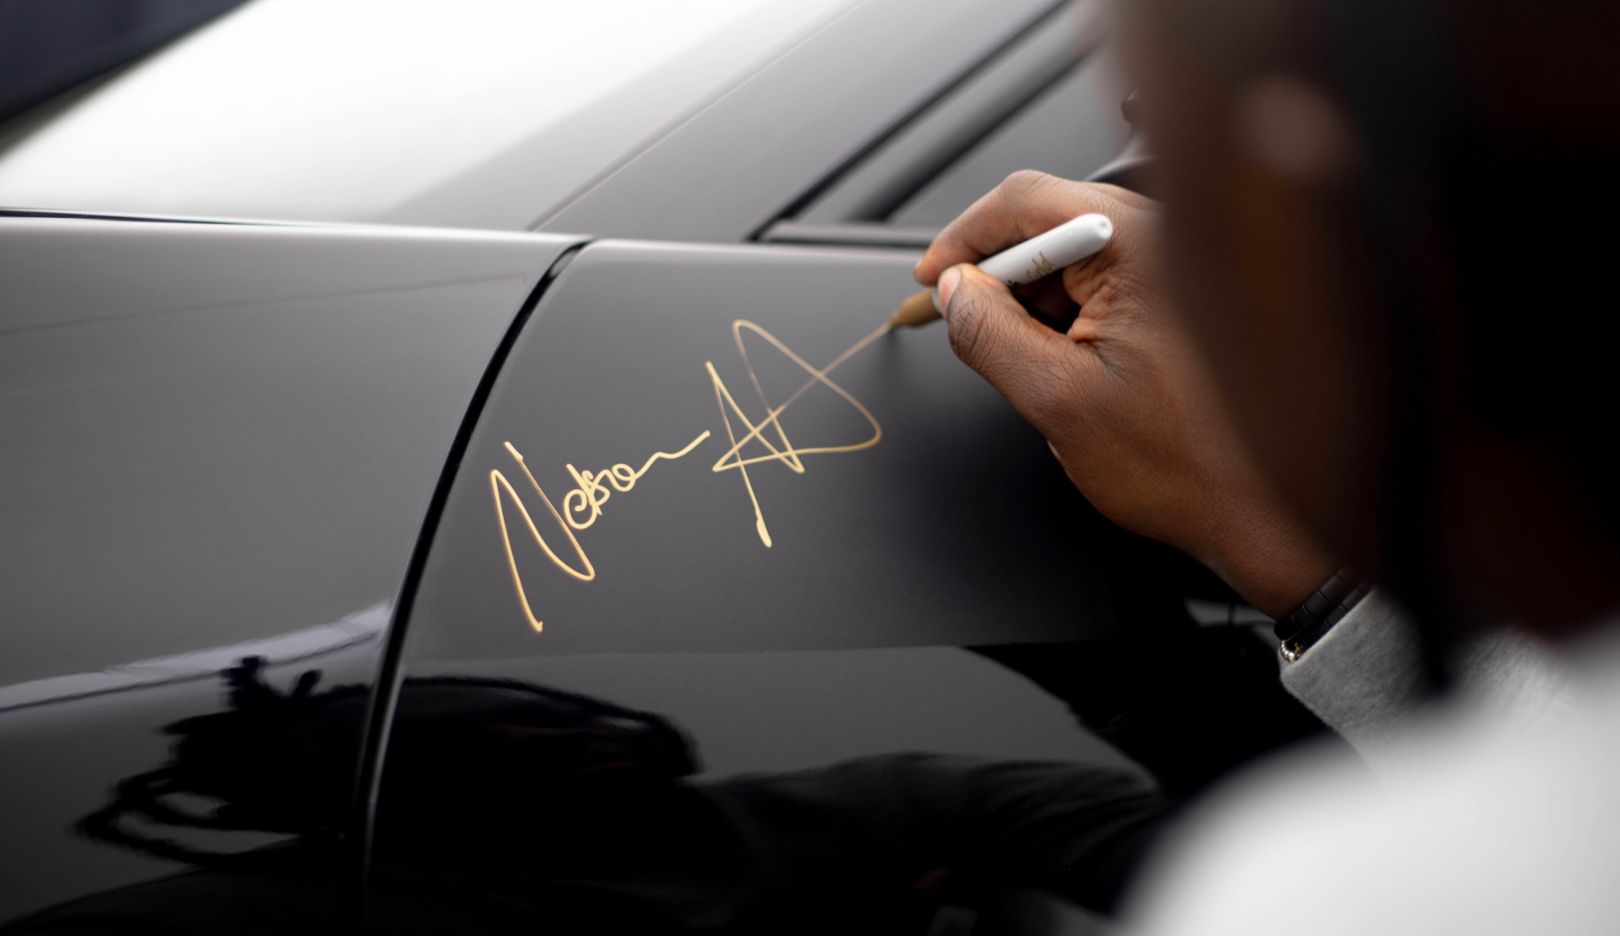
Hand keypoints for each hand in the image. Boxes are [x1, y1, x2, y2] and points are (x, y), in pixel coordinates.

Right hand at [916, 171, 1332, 617]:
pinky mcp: (1180, 296)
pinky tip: (1074, 370)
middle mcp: (1164, 240)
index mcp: (1138, 247)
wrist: (1265, 511)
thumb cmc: (1185, 463)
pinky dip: (1071, 317)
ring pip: (1072, 259)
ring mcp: (1176, 266)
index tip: (931, 280)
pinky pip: (1105, 283)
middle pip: (1047, 225)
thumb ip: (989, 334)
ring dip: (1037, 305)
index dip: (963, 240)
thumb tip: (953, 292)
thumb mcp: (1057, 399)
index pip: (1023, 202)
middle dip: (1000, 280)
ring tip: (1042, 373)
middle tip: (972, 334)